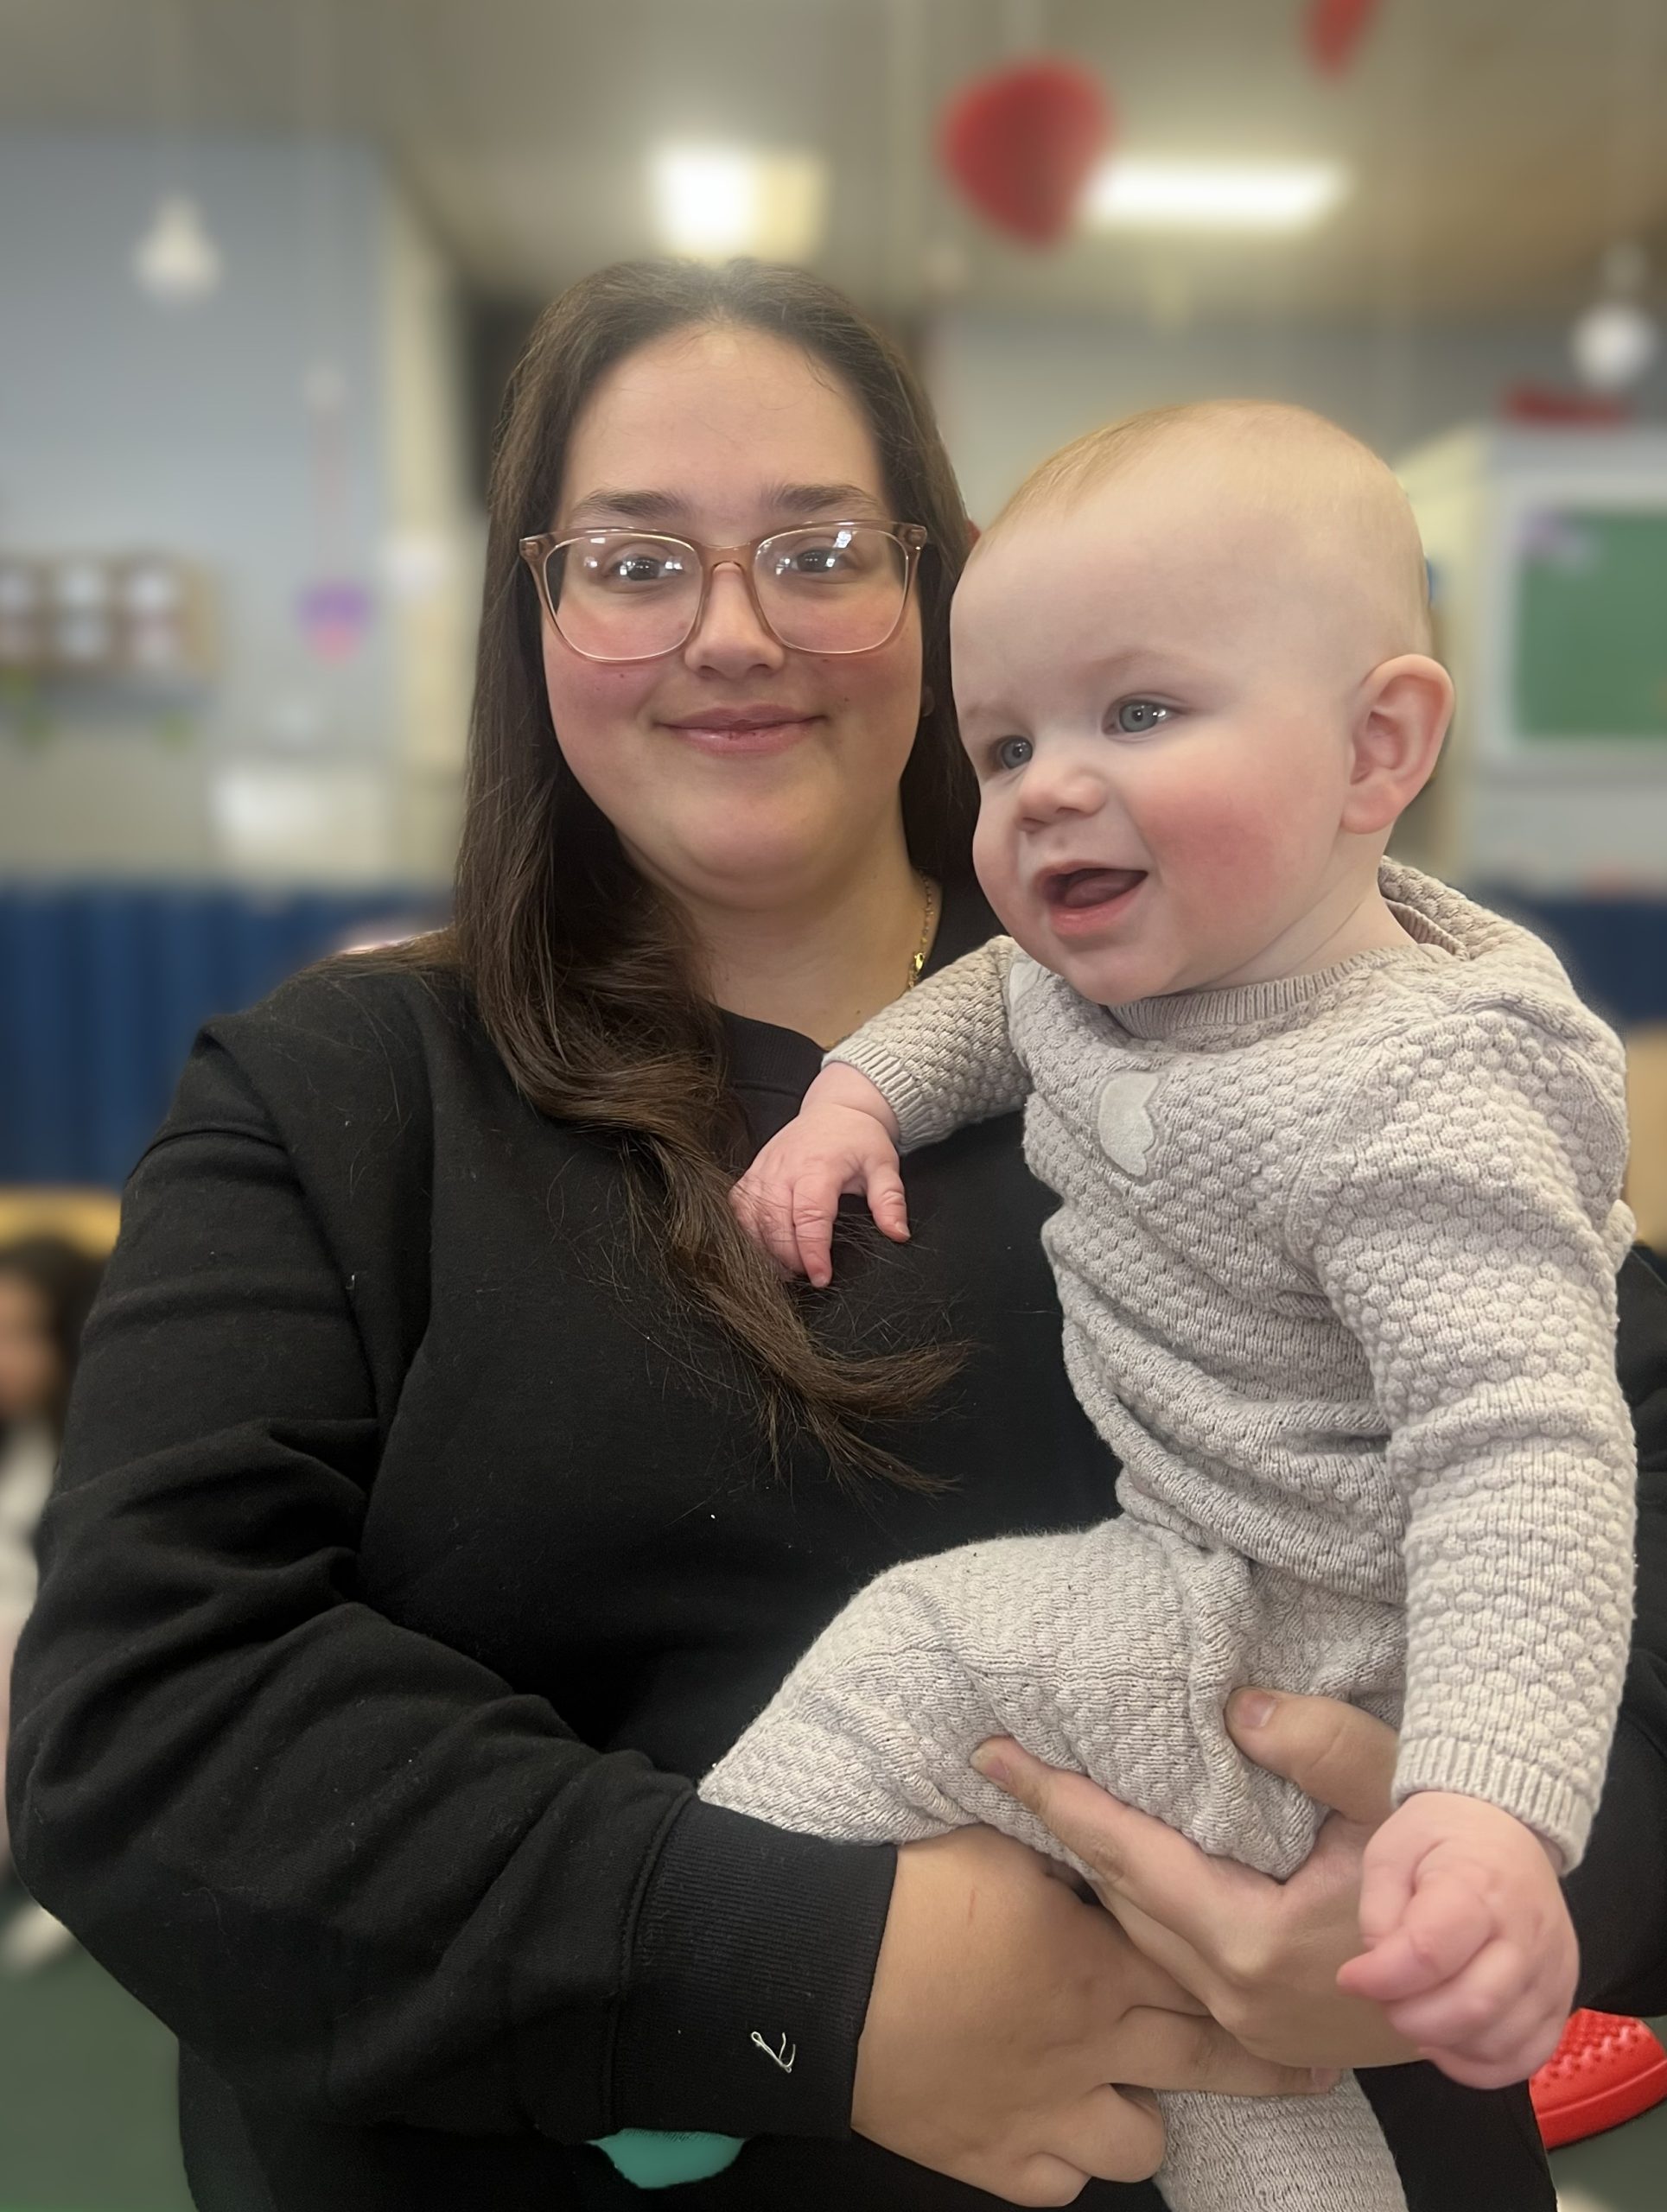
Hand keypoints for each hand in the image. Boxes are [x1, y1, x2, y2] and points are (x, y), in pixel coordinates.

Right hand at [729, 1066, 905, 1286]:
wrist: (835, 1108)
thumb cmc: (858, 1138)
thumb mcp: (884, 1165)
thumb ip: (890, 1201)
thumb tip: (898, 1234)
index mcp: (818, 1166)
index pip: (809, 1216)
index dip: (812, 1252)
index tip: (821, 1277)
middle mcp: (784, 1168)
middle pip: (774, 1223)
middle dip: (787, 1257)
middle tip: (807, 1276)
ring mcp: (763, 1169)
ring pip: (751, 1218)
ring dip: (765, 1249)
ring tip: (786, 1268)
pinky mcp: (752, 1173)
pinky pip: (739, 1207)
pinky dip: (746, 1230)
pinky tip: (764, 1245)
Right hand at [853, 1826, 1333, 2208]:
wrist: (824, 1973)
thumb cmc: (912, 1893)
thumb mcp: (1000, 1847)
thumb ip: (1069, 1851)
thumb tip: (1105, 1828)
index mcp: (1099, 1962)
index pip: (1203, 1968)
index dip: (1256, 1974)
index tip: (1304, 1981)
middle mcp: (1091, 2046)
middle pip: (1207, 2062)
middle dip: (1264, 2065)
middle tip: (1308, 2066)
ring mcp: (1046, 2111)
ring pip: (1142, 2142)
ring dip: (1147, 2114)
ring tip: (1138, 2086)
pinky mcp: (994, 2156)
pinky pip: (1062, 2182)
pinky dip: (1068, 2156)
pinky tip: (1065, 2126)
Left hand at [970, 1690, 1416, 2071]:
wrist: (1503, 1971)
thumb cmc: (1449, 1874)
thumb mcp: (1395, 1794)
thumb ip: (1319, 1746)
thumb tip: (1238, 1707)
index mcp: (1249, 1938)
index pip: (1125, 1854)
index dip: (1056, 1799)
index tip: (993, 1754)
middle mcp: (1232, 1992)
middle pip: (1118, 1899)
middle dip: (1060, 1830)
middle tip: (1004, 1765)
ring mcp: (1245, 2024)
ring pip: (1138, 1936)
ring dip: (1096, 1871)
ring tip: (1051, 1805)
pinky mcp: (1260, 2033)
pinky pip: (1171, 1961)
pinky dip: (1138, 1909)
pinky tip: (1124, 1869)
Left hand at [1337, 1791, 1575, 2088]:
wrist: (1506, 1825)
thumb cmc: (1441, 1836)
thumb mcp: (1390, 1850)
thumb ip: (1379, 1910)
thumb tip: (1378, 1971)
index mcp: (1479, 1885)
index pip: (1430, 1952)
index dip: (1382, 1977)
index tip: (1351, 1977)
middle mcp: (1527, 1934)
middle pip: (1471, 2006)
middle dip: (1410, 2017)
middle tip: (1383, 2000)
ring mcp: (1552, 1971)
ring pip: (1500, 2040)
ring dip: (1444, 2041)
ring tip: (1414, 2012)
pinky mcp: (1561, 1998)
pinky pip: (1529, 2056)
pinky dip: (1482, 2066)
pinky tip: (1448, 2042)